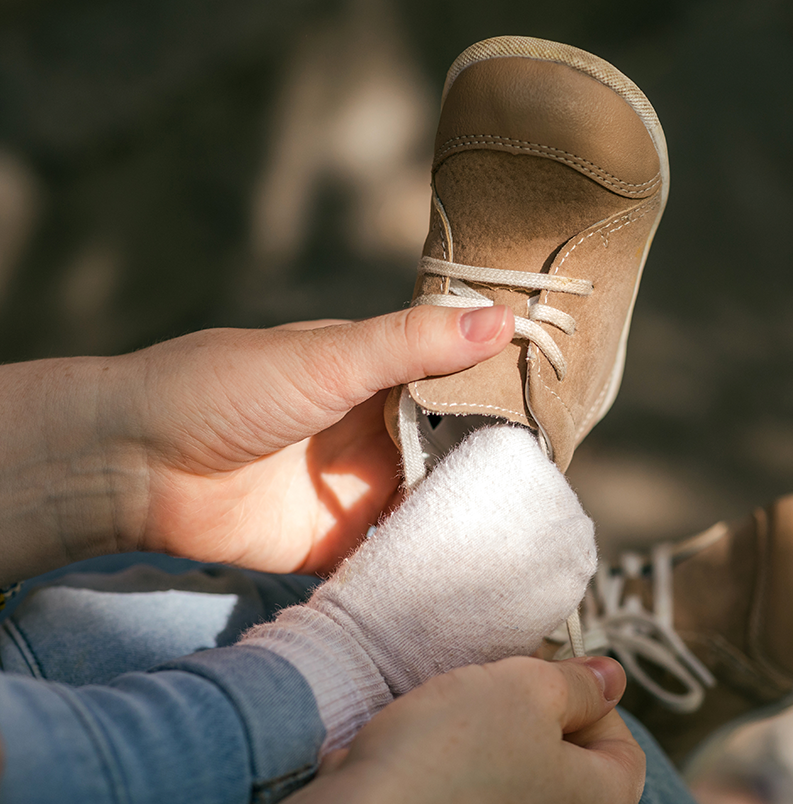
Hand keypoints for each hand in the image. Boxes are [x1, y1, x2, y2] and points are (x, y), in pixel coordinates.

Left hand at [0, 305, 512, 581]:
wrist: (133, 465)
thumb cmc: (224, 387)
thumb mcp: (329, 355)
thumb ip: (414, 343)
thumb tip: (506, 317)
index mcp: (383, 374)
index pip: (465, 382)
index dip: (509, 397)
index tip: (564, 411)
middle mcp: (382, 431)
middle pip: (461, 448)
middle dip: (501, 465)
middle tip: (557, 484)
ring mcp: (364, 489)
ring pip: (438, 502)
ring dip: (473, 515)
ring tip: (534, 531)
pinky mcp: (343, 544)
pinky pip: (402, 554)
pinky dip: (433, 560)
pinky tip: (479, 570)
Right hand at [286, 656, 645, 803]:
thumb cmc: (454, 752)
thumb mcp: (530, 690)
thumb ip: (578, 684)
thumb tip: (611, 679)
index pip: (624, 751)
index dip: (593, 702)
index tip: (553, 675)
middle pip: (567, 760)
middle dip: (536, 711)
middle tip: (503, 681)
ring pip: (514, 770)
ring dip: (492, 732)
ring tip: (460, 707)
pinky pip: (468, 787)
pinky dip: (453, 762)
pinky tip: (427, 740)